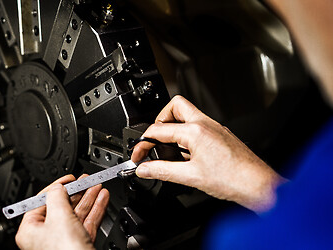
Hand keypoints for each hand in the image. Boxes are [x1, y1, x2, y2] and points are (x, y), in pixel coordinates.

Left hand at [15, 174, 109, 249]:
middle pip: (62, 206)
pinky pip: (86, 222)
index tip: (69, 178)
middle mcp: (45, 236)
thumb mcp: (59, 216)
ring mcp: (63, 241)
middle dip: (77, 191)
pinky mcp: (78, 245)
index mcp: (30, 230)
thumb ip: (57, 196)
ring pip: (76, 214)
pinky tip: (102, 199)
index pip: (42, 201)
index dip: (57, 186)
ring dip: (88, 198)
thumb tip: (58, 186)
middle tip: (86, 180)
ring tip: (97, 186)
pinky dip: (95, 209)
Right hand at [131, 95, 285, 212]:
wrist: (258, 185)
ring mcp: (214, 128)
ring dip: (173, 129)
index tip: (138, 156)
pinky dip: (186, 136)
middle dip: (159, 121)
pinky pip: (197, 127)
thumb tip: (145, 169)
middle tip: (154, 140)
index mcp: (195, 131)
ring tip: (170, 151)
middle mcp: (205, 124)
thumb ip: (162, 171)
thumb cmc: (233, 179)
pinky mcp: (219, 134)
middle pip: (174, 107)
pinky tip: (186, 155)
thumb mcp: (190, 177)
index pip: (158, 130)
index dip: (143, 144)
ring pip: (187, 115)